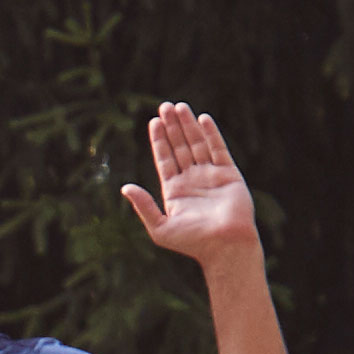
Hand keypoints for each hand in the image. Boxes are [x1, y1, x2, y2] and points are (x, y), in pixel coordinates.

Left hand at [118, 99, 256, 267]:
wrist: (224, 246)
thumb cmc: (192, 243)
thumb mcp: (160, 227)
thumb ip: (143, 206)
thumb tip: (125, 187)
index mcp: (175, 191)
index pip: (165, 159)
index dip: (159, 140)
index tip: (153, 121)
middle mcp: (192, 180)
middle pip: (180, 147)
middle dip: (172, 127)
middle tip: (164, 106)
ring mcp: (211, 175)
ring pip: (197, 144)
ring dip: (188, 125)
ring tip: (179, 107)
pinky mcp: (229, 174)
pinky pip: (218, 149)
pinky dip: (211, 133)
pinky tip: (202, 118)